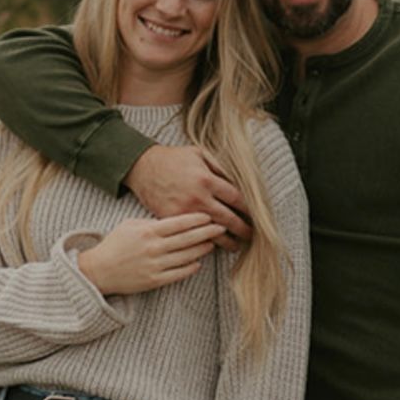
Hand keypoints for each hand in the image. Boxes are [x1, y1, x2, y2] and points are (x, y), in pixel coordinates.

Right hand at [77, 213, 225, 295]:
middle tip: (222, 227)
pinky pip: (179, 274)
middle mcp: (154, 248)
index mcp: (148, 231)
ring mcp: (155, 265)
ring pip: (187, 256)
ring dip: (202, 249)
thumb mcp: (130, 225)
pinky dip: (191, 267)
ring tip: (212, 243)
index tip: (209, 216)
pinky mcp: (155, 281)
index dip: (197, 219)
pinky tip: (199, 262)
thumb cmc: (115, 245)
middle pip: (188, 239)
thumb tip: (175, 221)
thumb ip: (152, 222)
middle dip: (207, 232)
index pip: (179, 223)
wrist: (99, 270)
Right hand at [126, 145, 252, 245]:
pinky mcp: (172, 221)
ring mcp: (184, 212)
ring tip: (237, 246)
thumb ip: (220, 166)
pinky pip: (193, 236)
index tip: (257, 217)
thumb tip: (239, 180)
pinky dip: (205, 242)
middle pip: (229, 220)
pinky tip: (214, 245)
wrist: (142, 167)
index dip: (249, 210)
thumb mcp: (199, 153)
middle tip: (252, 237)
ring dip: (227, 242)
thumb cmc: (173, 159)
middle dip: (243, 230)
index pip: (236, 199)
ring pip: (212, 233)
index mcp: (206, 180)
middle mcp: (198, 198)